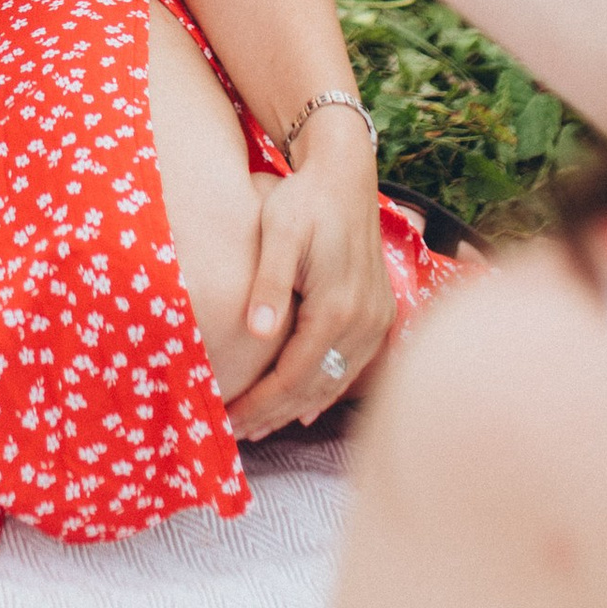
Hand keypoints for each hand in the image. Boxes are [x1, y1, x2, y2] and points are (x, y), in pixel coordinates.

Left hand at [230, 118, 396, 439]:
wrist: (345, 173)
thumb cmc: (303, 199)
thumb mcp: (279, 234)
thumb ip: (270, 284)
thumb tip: (259, 333)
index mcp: (336, 308)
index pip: (292, 377)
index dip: (259, 404)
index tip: (227, 421)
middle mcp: (363, 322)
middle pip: (314, 389)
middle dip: (273, 415)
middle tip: (235, 434)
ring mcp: (376, 321)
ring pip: (334, 383)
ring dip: (297, 408)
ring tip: (259, 426)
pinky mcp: (380, 314)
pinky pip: (351, 367)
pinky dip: (324, 390)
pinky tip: (304, 407)